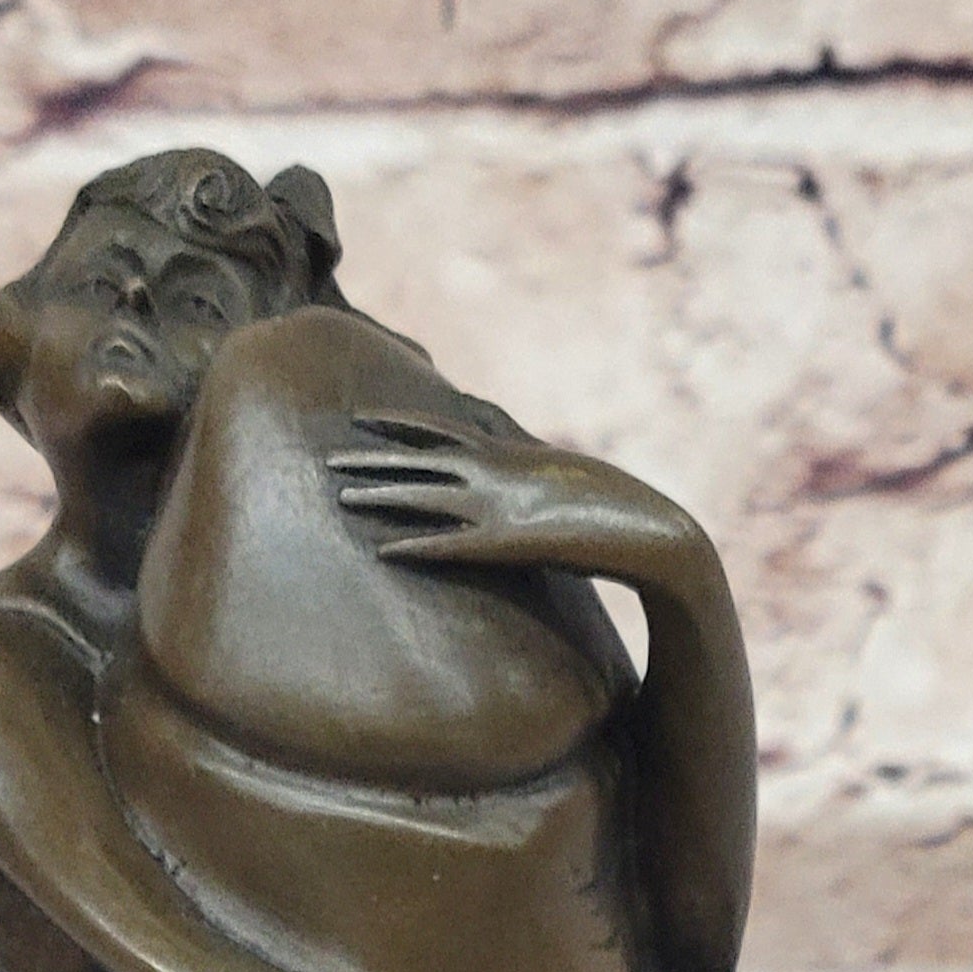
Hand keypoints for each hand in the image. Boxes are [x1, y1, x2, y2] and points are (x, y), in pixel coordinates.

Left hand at [327, 411, 694, 592]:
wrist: (645, 529)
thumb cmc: (607, 510)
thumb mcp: (556, 476)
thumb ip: (524, 467)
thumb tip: (507, 465)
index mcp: (506, 455)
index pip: (439, 431)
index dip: (397, 424)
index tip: (360, 418)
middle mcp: (496, 474)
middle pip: (420, 462)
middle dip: (373, 460)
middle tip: (327, 458)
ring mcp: (499, 507)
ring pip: (426, 497)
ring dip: (382, 498)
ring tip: (339, 497)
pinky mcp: (510, 545)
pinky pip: (452, 548)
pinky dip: (417, 548)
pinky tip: (383, 553)